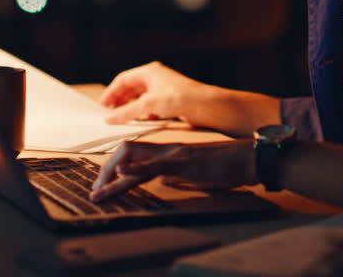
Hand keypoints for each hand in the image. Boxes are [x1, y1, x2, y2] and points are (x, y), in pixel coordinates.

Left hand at [89, 139, 255, 201]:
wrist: (247, 158)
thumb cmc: (226, 167)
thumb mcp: (195, 173)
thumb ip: (177, 174)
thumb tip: (163, 181)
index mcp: (168, 153)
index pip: (133, 156)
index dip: (114, 169)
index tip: (103, 187)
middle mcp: (166, 150)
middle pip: (125, 151)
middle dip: (105, 172)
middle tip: (95, 193)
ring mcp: (173, 154)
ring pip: (134, 157)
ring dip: (112, 175)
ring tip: (99, 192)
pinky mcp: (183, 161)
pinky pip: (155, 163)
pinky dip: (136, 168)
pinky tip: (123, 173)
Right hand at [99, 61, 212, 125]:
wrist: (206, 106)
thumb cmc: (179, 98)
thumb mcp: (148, 105)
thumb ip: (126, 112)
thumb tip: (109, 118)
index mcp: (149, 71)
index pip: (123, 79)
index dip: (111, 92)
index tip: (102, 106)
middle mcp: (155, 78)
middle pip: (131, 89)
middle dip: (119, 101)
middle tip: (109, 114)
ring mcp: (163, 90)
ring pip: (140, 99)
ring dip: (130, 108)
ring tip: (121, 120)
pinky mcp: (170, 102)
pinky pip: (150, 107)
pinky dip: (142, 114)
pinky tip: (140, 122)